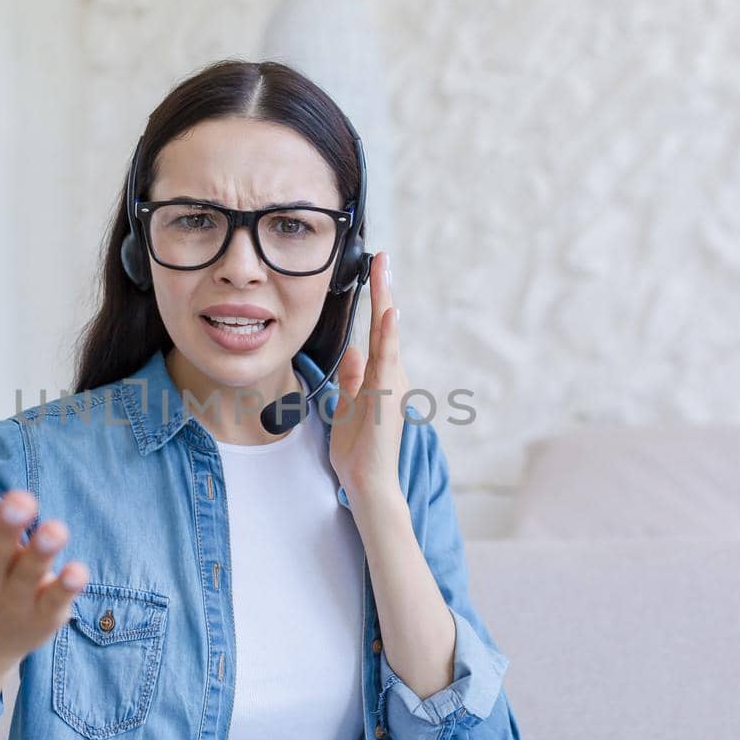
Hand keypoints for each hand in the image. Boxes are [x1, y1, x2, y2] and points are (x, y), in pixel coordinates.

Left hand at [328, 249, 408, 505]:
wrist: (367, 483)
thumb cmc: (359, 450)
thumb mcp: (347, 407)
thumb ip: (352, 379)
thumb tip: (353, 351)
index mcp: (380, 378)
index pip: (378, 332)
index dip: (376, 301)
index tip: (374, 271)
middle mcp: (391, 377)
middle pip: (387, 326)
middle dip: (383, 291)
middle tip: (381, 257)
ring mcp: (392, 386)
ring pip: (389, 337)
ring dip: (386, 303)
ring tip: (383, 271)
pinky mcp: (388, 397)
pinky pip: (387, 362)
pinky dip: (388, 337)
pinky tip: (388, 315)